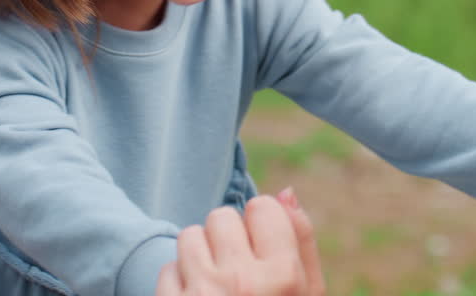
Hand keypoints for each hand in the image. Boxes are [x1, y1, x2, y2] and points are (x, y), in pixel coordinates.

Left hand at [155, 189, 324, 295]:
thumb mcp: (308, 295)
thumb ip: (301, 241)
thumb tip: (283, 191)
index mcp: (283, 277)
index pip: (262, 207)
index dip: (264, 227)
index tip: (266, 253)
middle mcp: (241, 282)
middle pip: (222, 217)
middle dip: (229, 239)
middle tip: (240, 274)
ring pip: (189, 236)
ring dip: (200, 255)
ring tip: (216, 286)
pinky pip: (167, 269)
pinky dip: (180, 282)